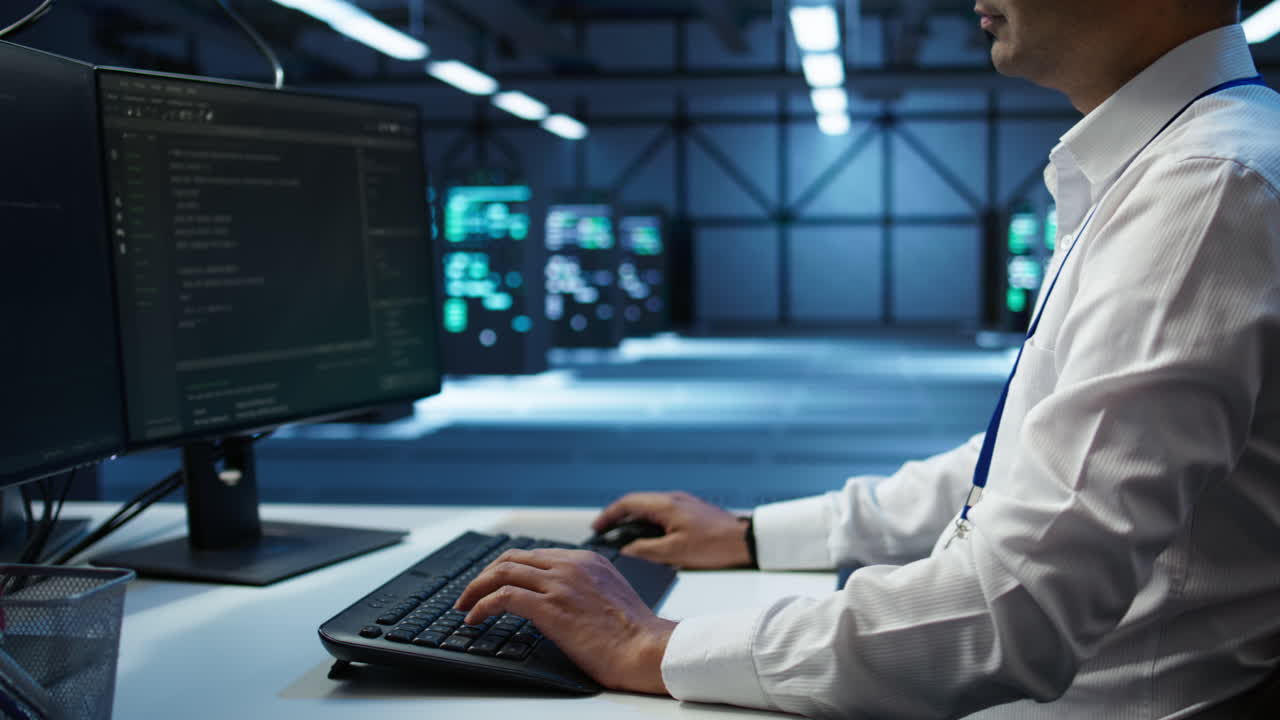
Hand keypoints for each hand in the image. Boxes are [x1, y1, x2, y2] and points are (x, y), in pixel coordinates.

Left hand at [455, 548, 676, 694]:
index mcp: (586, 560)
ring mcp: (560, 584)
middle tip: (470, 593)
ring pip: (502, 572)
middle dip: (484, 575)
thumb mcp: (608, 595)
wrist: (646, 649)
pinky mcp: (551, 607)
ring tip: (465, 606)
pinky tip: (475, 618)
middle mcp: (571, 565)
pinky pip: (503, 598)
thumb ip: (583, 587)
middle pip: (512, 557)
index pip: (534, 554)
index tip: (492, 582)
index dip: (506, 567)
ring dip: (475, 589)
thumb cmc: (633, 633)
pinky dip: (482, 606)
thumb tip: (555, 599)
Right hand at [593, 491, 751, 568]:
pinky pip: (664, 515)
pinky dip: (651, 525)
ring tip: (626, 540)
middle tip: (607, 534)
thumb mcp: (674, 553)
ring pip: (651, 510)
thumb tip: (625, 551)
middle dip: (619, 518)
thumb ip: (645, 551)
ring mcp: (685, 505)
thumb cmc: (715, 545)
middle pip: (637, 504)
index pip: (627, 503)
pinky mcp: (694, 513)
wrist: (747, 542)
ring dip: (636, 522)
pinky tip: (652, 541)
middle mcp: (674, 500)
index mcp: (666, 505)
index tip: (597, 527)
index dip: (609, 515)